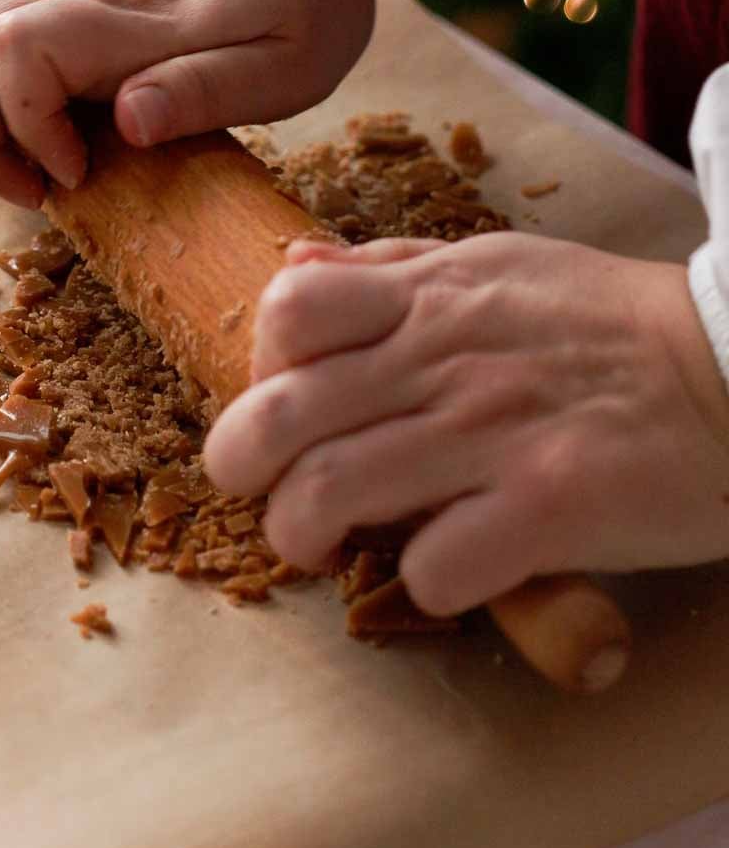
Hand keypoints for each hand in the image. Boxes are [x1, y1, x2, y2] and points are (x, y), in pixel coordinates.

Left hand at [203, 232, 728, 611]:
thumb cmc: (608, 321)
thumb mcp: (493, 264)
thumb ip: (388, 270)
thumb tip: (292, 269)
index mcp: (428, 296)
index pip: (286, 315)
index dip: (260, 364)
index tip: (284, 398)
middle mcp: (444, 358)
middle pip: (279, 417)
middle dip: (240, 467)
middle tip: (260, 493)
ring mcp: (493, 432)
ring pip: (330, 495)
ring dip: (303, 535)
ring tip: (321, 547)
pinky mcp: (549, 506)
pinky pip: (436, 565)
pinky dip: (422, 582)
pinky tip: (445, 570)